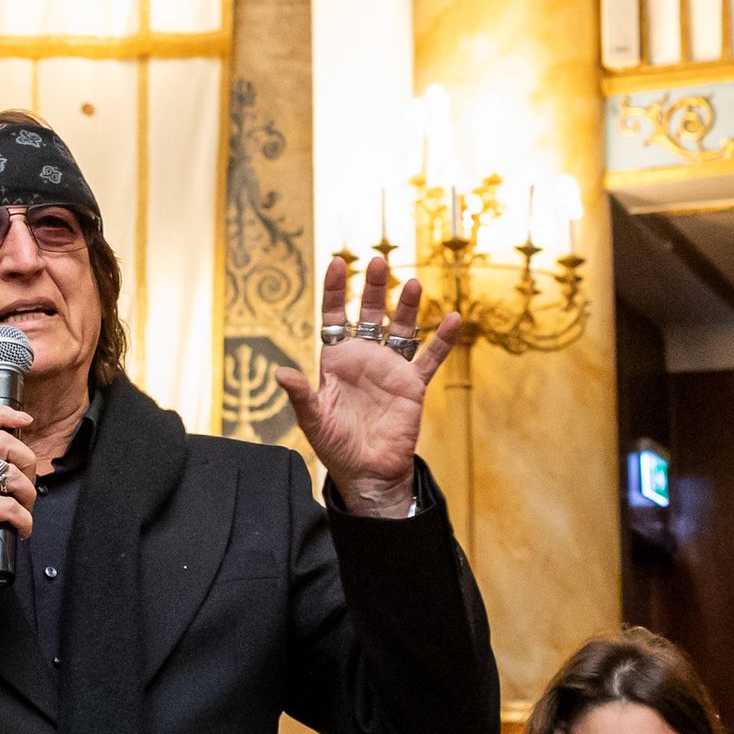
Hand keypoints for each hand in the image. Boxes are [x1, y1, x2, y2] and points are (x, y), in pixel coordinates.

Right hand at [0, 399, 46, 641]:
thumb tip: (8, 463)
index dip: (4, 416)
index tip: (24, 421)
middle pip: (2, 443)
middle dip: (27, 461)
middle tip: (28, 482)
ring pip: (11, 475)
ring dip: (28, 495)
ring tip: (24, 511)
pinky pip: (12, 506)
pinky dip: (24, 521)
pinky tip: (21, 530)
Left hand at [274, 252, 458, 517]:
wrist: (367, 472)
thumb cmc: (336, 446)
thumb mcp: (313, 420)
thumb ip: (300, 394)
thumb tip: (280, 372)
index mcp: (336, 361)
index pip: (335, 317)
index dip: (336, 291)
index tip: (337, 262)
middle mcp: (364, 358)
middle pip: (371, 314)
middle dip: (373, 288)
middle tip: (378, 261)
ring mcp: (390, 369)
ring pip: (401, 329)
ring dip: (407, 306)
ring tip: (411, 282)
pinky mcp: (412, 385)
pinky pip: (430, 358)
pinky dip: (442, 340)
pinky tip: (453, 318)